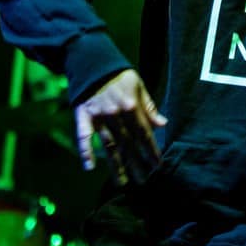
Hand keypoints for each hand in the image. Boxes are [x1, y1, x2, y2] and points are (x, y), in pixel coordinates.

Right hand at [75, 69, 166, 186]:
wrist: (92, 62)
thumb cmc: (119, 75)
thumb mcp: (139, 86)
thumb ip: (150, 107)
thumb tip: (163, 124)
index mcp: (132, 106)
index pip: (144, 133)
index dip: (151, 150)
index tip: (158, 165)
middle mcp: (116, 113)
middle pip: (128, 143)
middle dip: (136, 163)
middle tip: (143, 181)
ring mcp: (98, 116)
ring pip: (108, 145)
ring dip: (116, 165)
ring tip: (123, 182)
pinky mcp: (82, 116)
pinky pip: (83, 137)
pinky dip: (85, 152)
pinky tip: (89, 167)